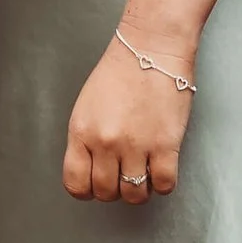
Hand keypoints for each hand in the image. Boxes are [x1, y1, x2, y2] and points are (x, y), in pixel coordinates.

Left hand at [63, 38, 192, 204]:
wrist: (152, 48)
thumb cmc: (122, 70)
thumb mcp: (87, 106)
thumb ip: (86, 138)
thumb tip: (92, 167)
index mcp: (81, 132)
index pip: (75, 183)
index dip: (87, 189)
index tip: (96, 184)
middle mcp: (105, 142)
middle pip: (106, 192)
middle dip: (115, 189)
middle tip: (123, 174)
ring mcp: (136, 145)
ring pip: (134, 194)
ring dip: (139, 190)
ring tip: (144, 172)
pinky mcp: (166, 145)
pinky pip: (164, 184)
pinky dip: (163, 183)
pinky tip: (162, 168)